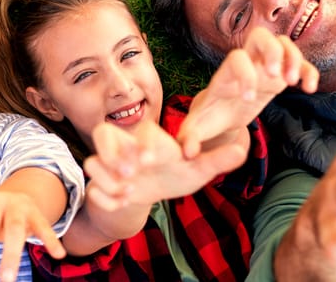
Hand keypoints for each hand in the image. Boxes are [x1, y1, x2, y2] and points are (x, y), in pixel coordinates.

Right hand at [83, 119, 247, 210]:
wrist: (153, 188)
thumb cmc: (176, 172)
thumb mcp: (198, 169)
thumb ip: (217, 160)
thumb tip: (243, 151)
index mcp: (150, 140)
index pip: (142, 132)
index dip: (144, 144)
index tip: (151, 159)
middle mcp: (125, 148)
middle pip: (102, 135)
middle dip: (112, 154)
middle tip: (130, 173)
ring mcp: (109, 167)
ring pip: (92, 164)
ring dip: (107, 180)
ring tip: (128, 193)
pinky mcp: (102, 186)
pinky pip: (94, 192)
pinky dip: (105, 200)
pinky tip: (122, 204)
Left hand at [177, 26, 318, 156]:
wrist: (219, 114)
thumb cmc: (207, 119)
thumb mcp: (196, 129)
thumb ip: (189, 139)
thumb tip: (187, 153)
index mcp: (225, 74)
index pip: (235, 58)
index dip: (245, 74)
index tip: (247, 99)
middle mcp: (245, 64)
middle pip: (260, 36)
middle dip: (272, 50)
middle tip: (277, 75)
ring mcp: (264, 66)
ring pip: (283, 43)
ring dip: (293, 58)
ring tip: (293, 84)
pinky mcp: (279, 76)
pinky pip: (300, 63)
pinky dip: (308, 71)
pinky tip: (309, 89)